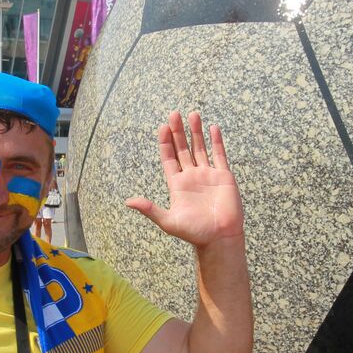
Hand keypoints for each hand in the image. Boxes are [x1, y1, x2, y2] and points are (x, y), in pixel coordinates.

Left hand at [126, 111, 243, 247]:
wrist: (220, 238)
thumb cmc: (195, 232)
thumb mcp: (168, 221)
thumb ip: (150, 209)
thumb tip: (128, 202)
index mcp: (177, 184)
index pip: (169, 158)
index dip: (165, 143)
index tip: (163, 127)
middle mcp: (192, 176)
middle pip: (183, 149)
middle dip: (178, 132)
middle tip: (174, 114)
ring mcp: (208, 175)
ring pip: (200, 148)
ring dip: (196, 132)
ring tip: (193, 114)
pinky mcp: (224, 176)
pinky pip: (219, 155)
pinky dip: (216, 142)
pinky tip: (213, 128)